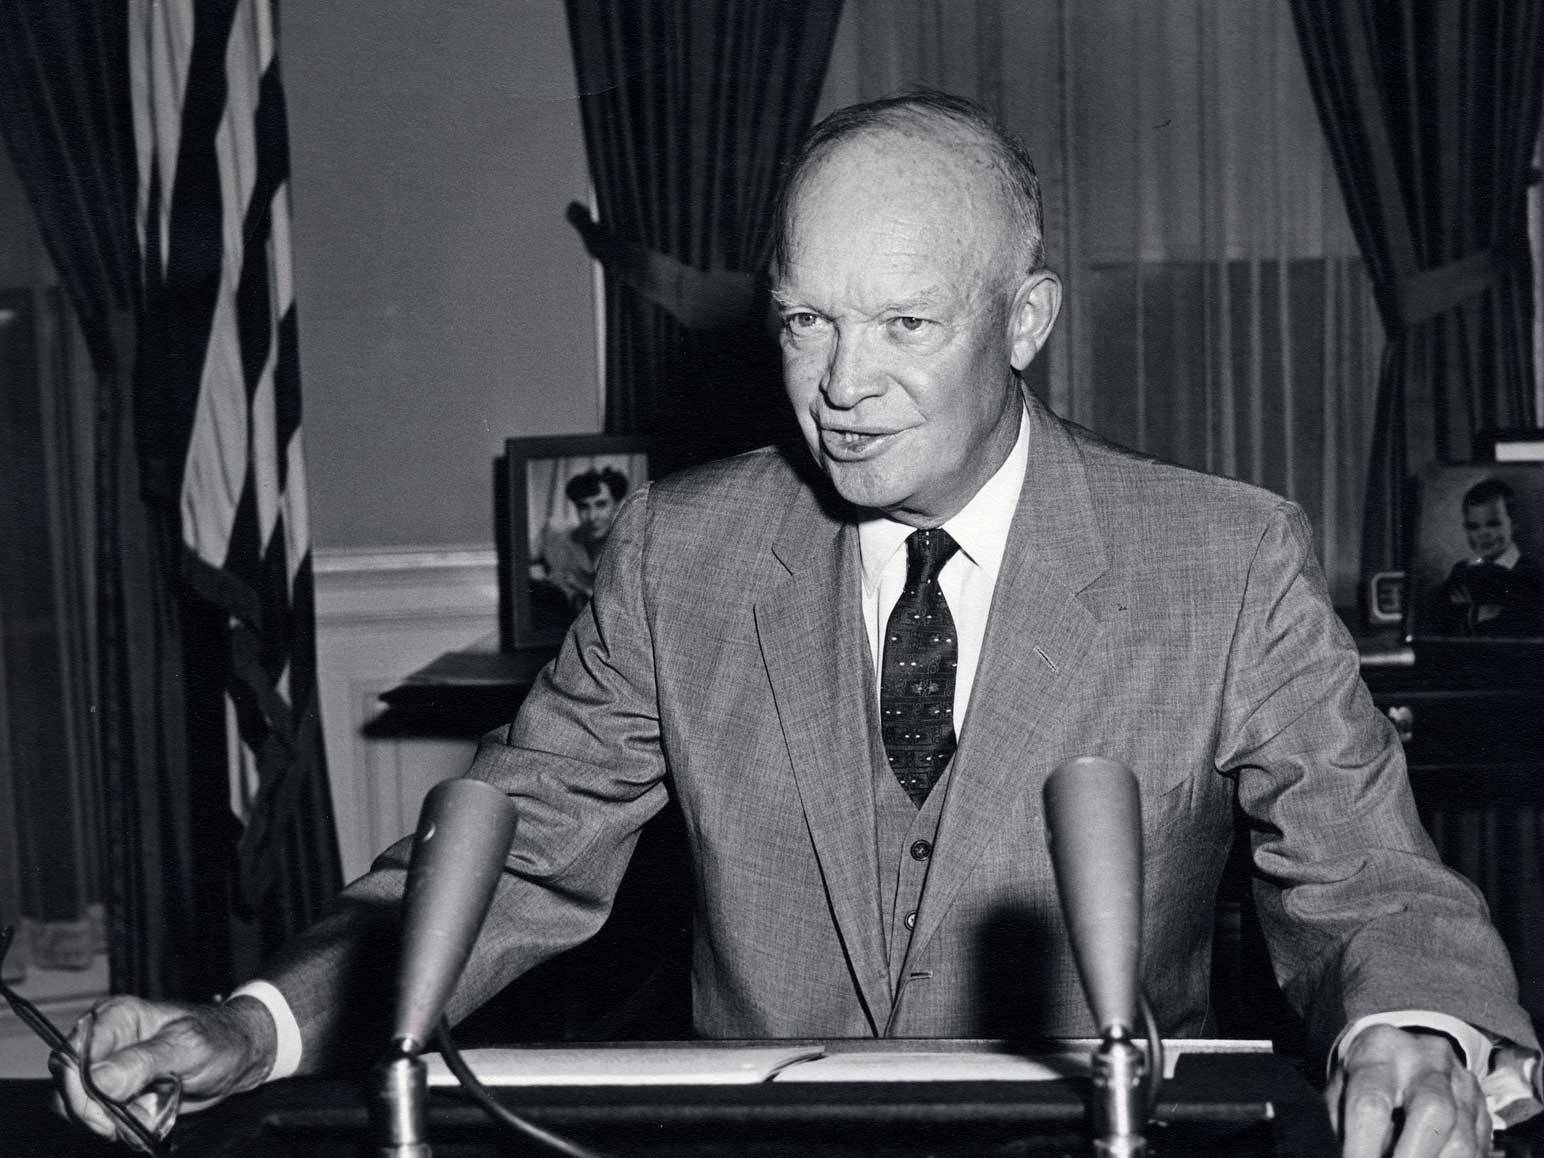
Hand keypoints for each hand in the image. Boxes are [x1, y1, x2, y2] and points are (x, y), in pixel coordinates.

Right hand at [50, 994, 276, 1145]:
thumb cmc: (219, 1039)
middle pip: (68, 1089)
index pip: (69, 1058)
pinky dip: (123, 1127)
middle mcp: (105, 1041)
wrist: (238, 1058)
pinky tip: (151, 1118)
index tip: (107, 1114)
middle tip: (138, 1117)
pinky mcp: (116, 1092)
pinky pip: (100, 1119)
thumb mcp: (187, 1046)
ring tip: (154, 1113)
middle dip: (99, 1113)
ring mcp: (108, 1068)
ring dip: (115, 1123)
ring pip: (82, 1110)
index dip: (80, 1091)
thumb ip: (142, 1061)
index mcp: (116, 1017)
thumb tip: (97, 1079)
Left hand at [1328, 1024, 1489, 1157]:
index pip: (1372, 1102)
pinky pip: (1478, 1150)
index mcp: (1380, 1051)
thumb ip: (1345, 1122)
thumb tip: (1351, 1155)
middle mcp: (1427, 1061)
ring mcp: (1463, 1084)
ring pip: (1462, 1140)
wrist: (1410, 1047)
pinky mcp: (1484, 1109)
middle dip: (1414, 1156)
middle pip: (1433, 1111)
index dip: (1363, 1146)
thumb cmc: (1366, 1074)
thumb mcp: (1343, 1086)